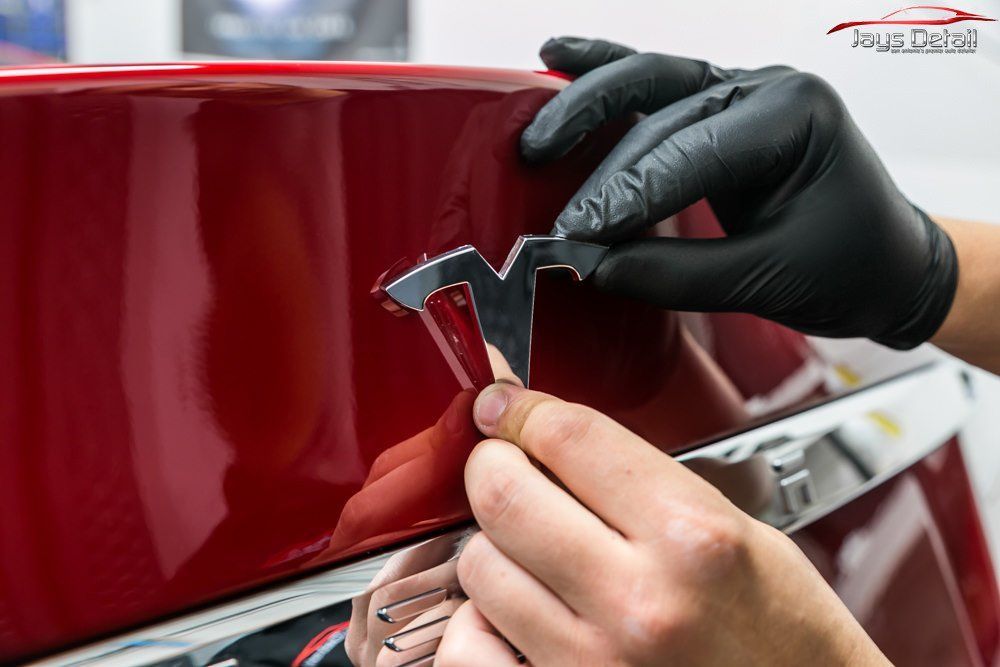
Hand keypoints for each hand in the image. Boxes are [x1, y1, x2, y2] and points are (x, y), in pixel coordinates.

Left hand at [436, 383, 889, 665]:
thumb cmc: (788, 641)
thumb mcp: (746, 535)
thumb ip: (645, 480)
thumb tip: (547, 433)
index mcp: (693, 539)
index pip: (569, 437)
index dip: (522, 409)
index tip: (506, 407)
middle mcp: (638, 602)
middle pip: (502, 493)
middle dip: (491, 464)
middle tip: (503, 463)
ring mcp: (592, 664)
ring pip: (479, 564)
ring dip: (493, 544)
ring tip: (528, 549)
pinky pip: (470, 645)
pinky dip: (480, 620)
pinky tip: (515, 611)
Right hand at [522, 37, 957, 349]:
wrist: (888, 263)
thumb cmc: (851, 266)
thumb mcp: (767, 280)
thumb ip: (675, 274)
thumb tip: (594, 266)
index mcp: (795, 115)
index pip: (689, 152)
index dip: (624, 199)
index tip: (576, 240)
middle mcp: (766, 88)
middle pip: (659, 111)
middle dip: (603, 171)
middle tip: (559, 218)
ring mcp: (742, 89)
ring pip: (648, 79)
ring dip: (586, 104)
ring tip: (537, 137)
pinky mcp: (719, 107)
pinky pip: (654, 84)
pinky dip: (605, 73)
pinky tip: (561, 58)